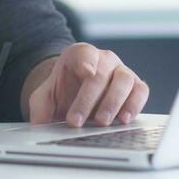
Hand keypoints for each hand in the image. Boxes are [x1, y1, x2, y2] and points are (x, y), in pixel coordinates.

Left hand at [26, 43, 148, 126]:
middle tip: (77, 120)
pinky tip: (124, 119)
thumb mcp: (45, 97)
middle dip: (89, 99)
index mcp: (80, 54)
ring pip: (125, 80)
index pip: (85, 53)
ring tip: (102, 122)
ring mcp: (121, 70)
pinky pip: (141, 91)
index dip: (87, 61)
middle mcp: (104, 59)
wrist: (74, 96)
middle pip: (101, 74)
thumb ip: (40, 108)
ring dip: (113, 103)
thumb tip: (37, 126)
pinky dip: (135, 104)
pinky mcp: (135, 85)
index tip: (86, 72)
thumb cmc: (62, 92)